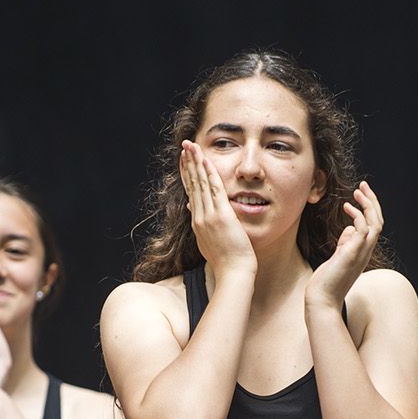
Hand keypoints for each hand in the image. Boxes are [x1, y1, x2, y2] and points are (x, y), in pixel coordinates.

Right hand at [181, 141, 254, 279]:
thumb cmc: (226, 262)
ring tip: (190, 146)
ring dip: (195, 163)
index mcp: (197, 222)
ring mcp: (208, 215)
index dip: (187, 175)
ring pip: (200, 183)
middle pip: (192, 184)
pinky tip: (205, 160)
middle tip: (184, 145)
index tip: (184, 161)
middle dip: (187, 163)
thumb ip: (202, 226)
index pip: (191, 192)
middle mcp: (199, 217)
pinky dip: (209, 173)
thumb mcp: (209, 242)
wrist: (233, 273)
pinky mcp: (220, 215)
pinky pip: (214, 189)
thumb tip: (192, 209)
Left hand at [306, 180, 383, 308]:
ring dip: (368, 204)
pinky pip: (362, 229)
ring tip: (356, 192)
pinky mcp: (352, 253)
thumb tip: (348, 229)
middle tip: (363, 185)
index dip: (370, 209)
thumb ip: (345, 243)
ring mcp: (361, 253)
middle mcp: (366, 252)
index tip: (360, 195)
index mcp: (364, 252)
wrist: (322, 300)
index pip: (374, 226)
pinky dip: (357, 215)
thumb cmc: (327, 281)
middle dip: (372, 201)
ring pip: (375, 223)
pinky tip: (346, 207)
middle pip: (378, 221)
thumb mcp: (338, 257)